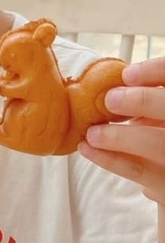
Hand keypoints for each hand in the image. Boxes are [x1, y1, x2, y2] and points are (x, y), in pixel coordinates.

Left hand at [79, 58, 164, 203]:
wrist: (164, 170)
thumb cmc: (154, 132)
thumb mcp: (152, 110)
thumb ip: (144, 98)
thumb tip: (111, 82)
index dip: (157, 72)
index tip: (127, 74)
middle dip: (144, 101)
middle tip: (110, 99)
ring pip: (158, 144)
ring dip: (120, 136)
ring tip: (92, 132)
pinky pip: (138, 170)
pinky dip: (109, 159)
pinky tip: (87, 148)